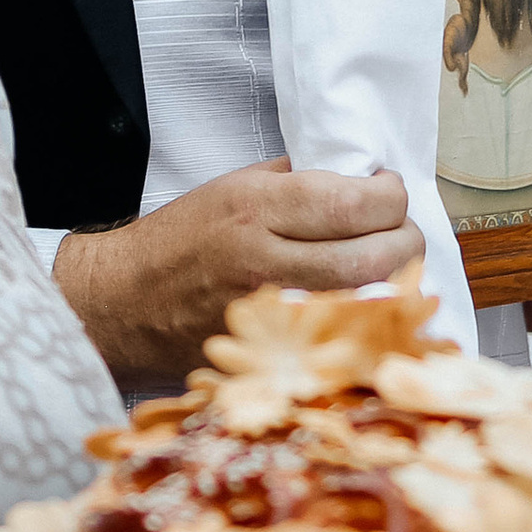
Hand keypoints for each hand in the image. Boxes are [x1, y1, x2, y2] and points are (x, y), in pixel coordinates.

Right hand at [55, 161, 423, 391]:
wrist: (126, 301)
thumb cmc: (181, 239)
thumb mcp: (234, 187)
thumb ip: (298, 181)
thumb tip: (359, 178)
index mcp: (256, 209)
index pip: (353, 202)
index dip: (390, 194)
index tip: (388, 187)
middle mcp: (267, 262)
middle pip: (374, 256)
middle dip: (405, 237)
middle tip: (400, 226)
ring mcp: (272, 316)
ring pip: (370, 302)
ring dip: (398, 279)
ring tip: (390, 260)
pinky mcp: (273, 353)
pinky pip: (345, 336)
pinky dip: (371, 317)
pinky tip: (372, 300)